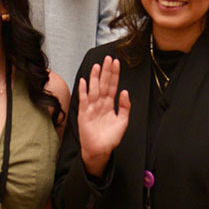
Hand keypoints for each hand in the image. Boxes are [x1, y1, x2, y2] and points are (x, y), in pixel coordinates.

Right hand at [78, 56, 129, 176]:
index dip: (114, 74)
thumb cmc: (110, 138)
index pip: (113, 85)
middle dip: (106, 71)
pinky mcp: (84, 113)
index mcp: (110, 104)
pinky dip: (83, 90)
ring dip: (95, 77)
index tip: (116, 63)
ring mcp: (92, 106)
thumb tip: (125, 91)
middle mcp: (100, 103)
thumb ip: (125, 107)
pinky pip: (83, 99)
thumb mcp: (122, 122)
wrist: (99, 150)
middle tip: (108, 58)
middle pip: (103, 83)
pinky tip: (84, 81)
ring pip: (94, 88)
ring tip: (97, 66)